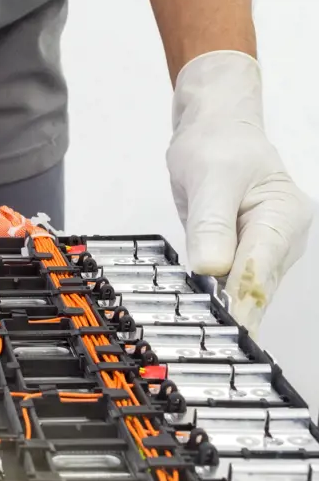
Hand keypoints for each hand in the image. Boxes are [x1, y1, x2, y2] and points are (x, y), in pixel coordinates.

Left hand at [167, 50, 312, 335]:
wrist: (216, 130)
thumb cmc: (217, 145)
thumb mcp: (209, 177)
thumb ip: (211, 223)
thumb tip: (211, 267)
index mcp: (282, 217)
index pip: (258, 271)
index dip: (239, 306)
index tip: (223, 334)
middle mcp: (282, 238)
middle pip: (256, 289)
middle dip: (232, 318)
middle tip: (205, 350)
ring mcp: (265, 248)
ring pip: (245, 292)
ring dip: (224, 315)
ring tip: (198, 342)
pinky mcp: (245, 254)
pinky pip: (232, 283)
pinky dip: (217, 300)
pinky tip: (200, 320)